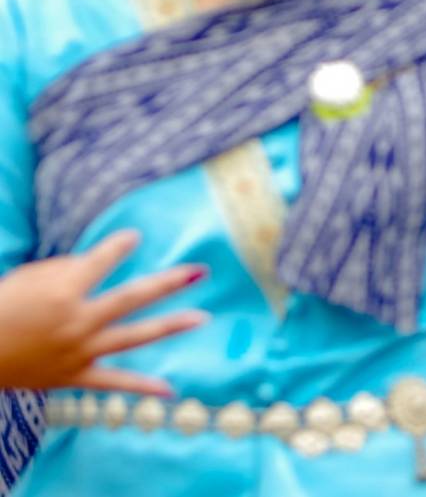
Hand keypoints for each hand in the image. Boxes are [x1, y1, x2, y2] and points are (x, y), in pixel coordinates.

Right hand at [0, 230, 206, 395]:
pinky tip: (169, 390)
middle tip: (200, 271)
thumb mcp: (30, 276)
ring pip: (134, 337)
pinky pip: (113, 382)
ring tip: (203, 317)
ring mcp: (78, 350)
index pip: (104, 260)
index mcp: (64, 291)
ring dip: (170, 326)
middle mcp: (77, 320)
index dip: (120, 246)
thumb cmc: (1, 305)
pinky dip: (141, 387)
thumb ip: (70, 269)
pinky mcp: (73, 375)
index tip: (134, 238)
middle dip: (169, 282)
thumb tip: (101, 264)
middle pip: (133, 297)